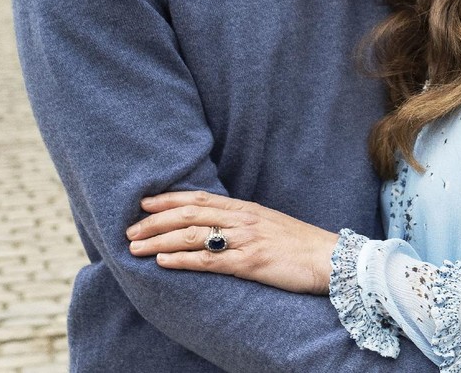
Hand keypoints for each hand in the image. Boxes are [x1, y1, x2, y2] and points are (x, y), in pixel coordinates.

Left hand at [126, 190, 338, 294]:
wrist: (331, 259)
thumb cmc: (300, 245)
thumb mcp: (269, 225)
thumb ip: (243, 223)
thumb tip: (216, 226)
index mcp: (245, 208)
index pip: (199, 198)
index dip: (168, 198)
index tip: (143, 201)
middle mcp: (242, 219)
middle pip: (189, 214)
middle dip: (155, 220)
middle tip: (129, 228)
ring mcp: (245, 240)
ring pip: (192, 236)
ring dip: (159, 240)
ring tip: (135, 247)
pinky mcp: (250, 263)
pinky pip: (209, 261)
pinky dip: (182, 261)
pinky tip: (163, 262)